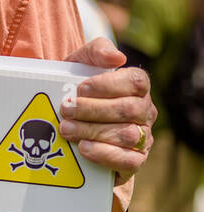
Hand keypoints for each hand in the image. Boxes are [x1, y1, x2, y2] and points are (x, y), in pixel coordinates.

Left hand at [61, 37, 155, 183]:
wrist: (68, 122)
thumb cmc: (78, 90)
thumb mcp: (82, 64)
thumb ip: (97, 51)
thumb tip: (117, 57)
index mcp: (138, 87)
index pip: (136, 82)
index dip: (108, 85)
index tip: (80, 89)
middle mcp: (145, 112)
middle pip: (129, 110)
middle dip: (93, 110)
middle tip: (65, 110)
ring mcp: (143, 138)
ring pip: (127, 135)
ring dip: (93, 131)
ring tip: (67, 129)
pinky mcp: (135, 161)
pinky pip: (129, 161)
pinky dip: (105, 154)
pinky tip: (84, 148)